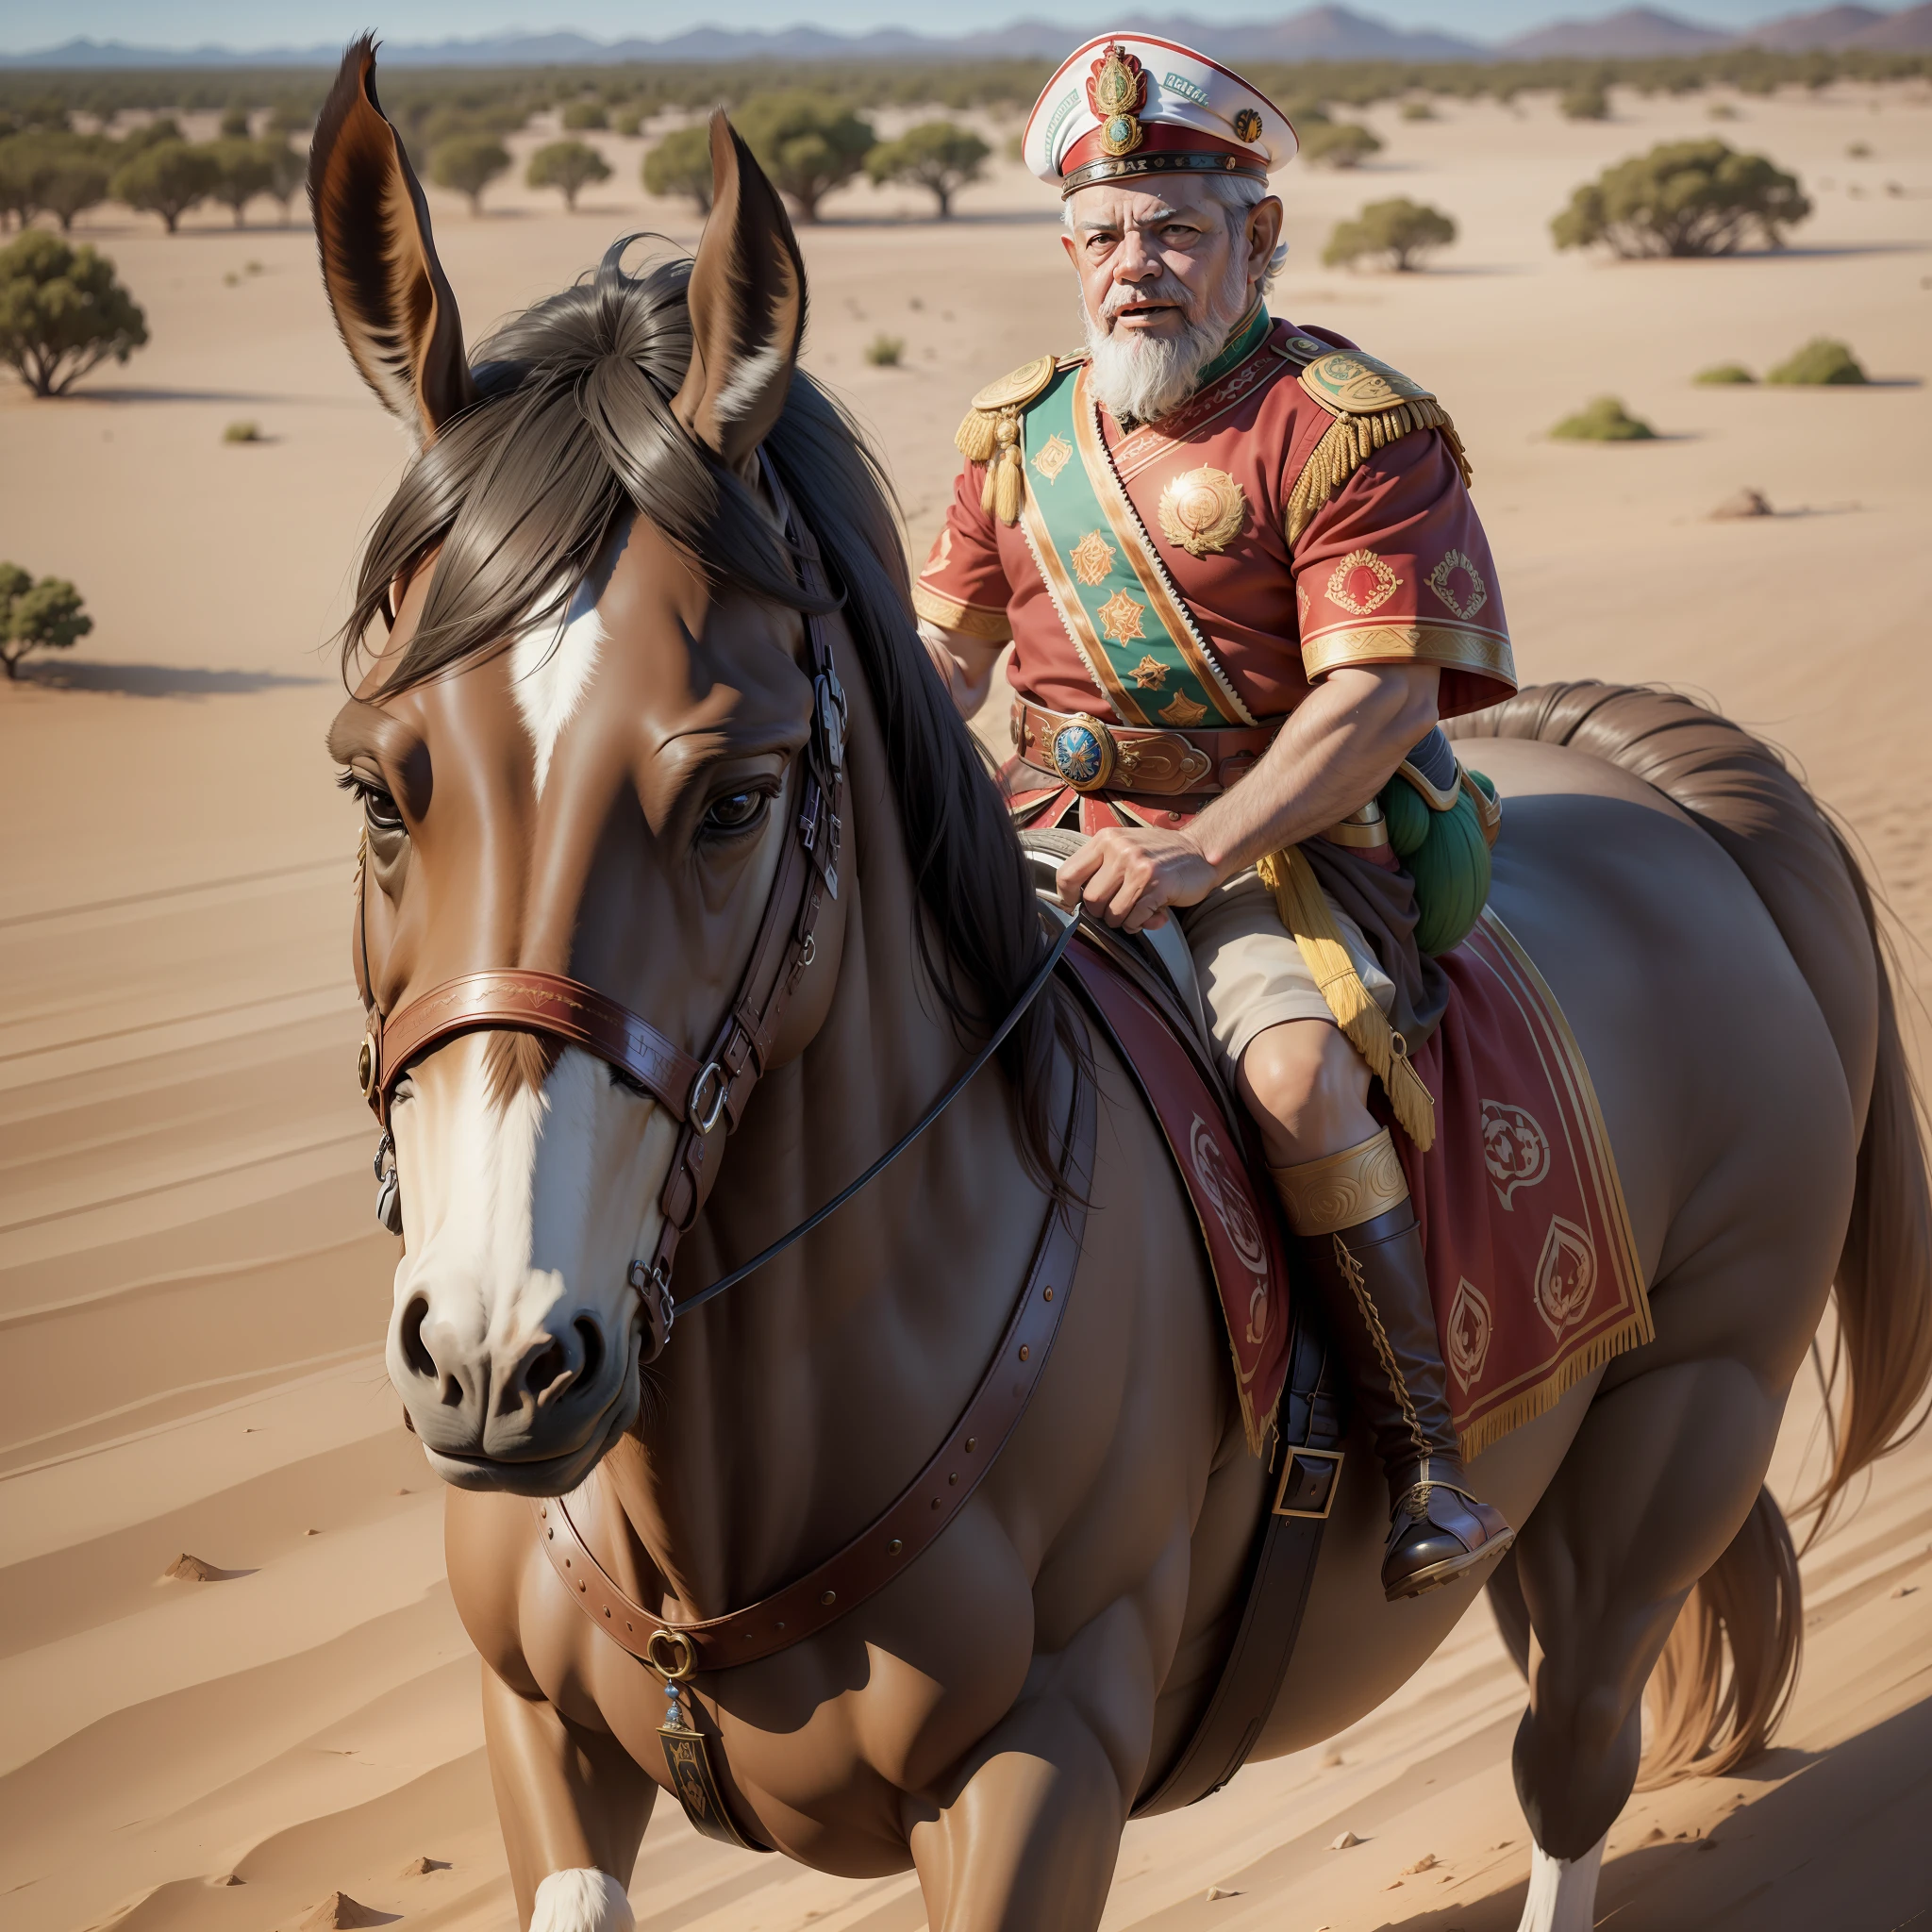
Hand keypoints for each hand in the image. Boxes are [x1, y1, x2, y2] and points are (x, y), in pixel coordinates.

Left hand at [1056, 825, 1218, 933]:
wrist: (1200, 852)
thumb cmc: (1158, 855)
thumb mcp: (1124, 847)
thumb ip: (1099, 868)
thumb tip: (1072, 904)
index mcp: (1106, 839)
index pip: (1067, 874)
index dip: (1068, 897)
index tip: (1076, 905)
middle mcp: (1120, 849)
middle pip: (1090, 900)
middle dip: (1102, 912)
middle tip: (1119, 907)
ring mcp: (1139, 867)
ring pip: (1111, 913)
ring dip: (1122, 920)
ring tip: (1136, 910)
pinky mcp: (1157, 886)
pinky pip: (1133, 920)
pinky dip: (1139, 924)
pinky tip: (1149, 915)